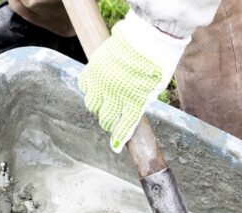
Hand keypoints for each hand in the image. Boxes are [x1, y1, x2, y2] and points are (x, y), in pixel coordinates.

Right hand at [78, 12, 188, 152]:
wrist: (147, 36)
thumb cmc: (156, 61)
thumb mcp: (154, 88)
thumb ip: (141, 102)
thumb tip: (127, 114)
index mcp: (135, 101)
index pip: (124, 126)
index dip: (118, 138)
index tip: (114, 147)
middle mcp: (116, 94)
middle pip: (106, 118)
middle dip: (108, 122)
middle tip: (110, 119)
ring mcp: (102, 82)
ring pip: (92, 105)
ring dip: (98, 106)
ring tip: (104, 100)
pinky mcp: (93, 69)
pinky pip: (84, 86)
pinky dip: (89, 89)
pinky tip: (97, 85)